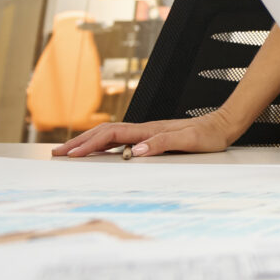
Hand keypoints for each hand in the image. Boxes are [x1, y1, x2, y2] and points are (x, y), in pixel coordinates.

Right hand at [53, 112, 237, 158]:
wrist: (222, 125)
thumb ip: (162, 143)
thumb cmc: (208, 134)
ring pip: (110, 135)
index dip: (90, 144)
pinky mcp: (151, 137)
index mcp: (149, 130)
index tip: (72, 154)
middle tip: (57, 153)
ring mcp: (146, 132)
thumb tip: (136, 151)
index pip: (111, 135)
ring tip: (69, 151)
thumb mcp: (189, 141)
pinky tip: (97, 151)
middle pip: (104, 132)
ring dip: (88, 142)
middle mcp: (144, 129)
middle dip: (80, 142)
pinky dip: (103, 144)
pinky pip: (120, 139)